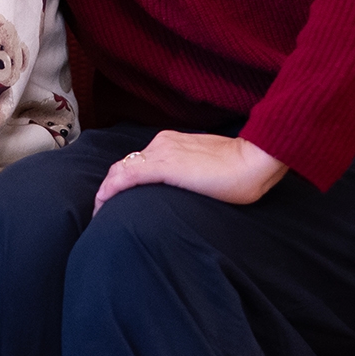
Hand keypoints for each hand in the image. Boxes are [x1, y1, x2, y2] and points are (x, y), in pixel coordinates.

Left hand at [92, 132, 288, 213]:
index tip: (118, 199)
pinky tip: (102, 206)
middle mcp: (162, 143)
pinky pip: (125, 178)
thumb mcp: (209, 168)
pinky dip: (109, 192)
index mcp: (173, 142)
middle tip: (103, 210)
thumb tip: (188, 189)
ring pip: (121, 170)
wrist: (254, 159)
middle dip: (110, 187)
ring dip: (107, 191)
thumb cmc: (241, 167)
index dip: (123, 179)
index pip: (139, 160)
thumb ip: (192, 174)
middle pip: (125, 165)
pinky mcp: (163, 166)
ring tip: (100, 213)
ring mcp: (161, 152)